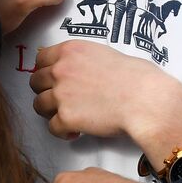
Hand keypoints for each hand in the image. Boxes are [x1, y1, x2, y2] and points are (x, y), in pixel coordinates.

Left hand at [29, 40, 181, 162]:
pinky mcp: (65, 118)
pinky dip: (63, 132)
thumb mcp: (106, 54)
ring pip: (38, 105)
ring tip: (68, 116)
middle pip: (35, 82)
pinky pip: (52, 128)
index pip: (41, 58)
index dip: (45, 70)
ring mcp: (61, 94)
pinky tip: (76, 132)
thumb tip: (77, 70)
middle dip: (45, 92)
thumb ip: (83, 60)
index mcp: (71, 50)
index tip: (52, 79)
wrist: (146, 100)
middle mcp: (61, 70)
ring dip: (51, 112)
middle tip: (61, 100)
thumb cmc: (137, 78)